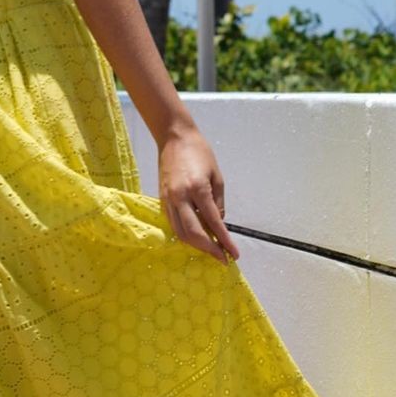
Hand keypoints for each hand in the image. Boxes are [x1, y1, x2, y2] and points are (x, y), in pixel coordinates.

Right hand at [158, 125, 239, 265]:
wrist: (174, 138)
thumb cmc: (200, 153)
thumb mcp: (217, 176)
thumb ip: (218, 203)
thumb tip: (217, 224)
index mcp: (198, 189)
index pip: (213, 223)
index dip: (225, 241)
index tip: (234, 254)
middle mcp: (180, 198)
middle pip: (194, 234)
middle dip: (210, 250)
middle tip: (223, 258)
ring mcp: (168, 200)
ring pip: (180, 233)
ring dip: (197, 246)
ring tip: (211, 250)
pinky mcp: (161, 201)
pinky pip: (173, 224)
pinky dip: (185, 235)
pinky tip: (196, 238)